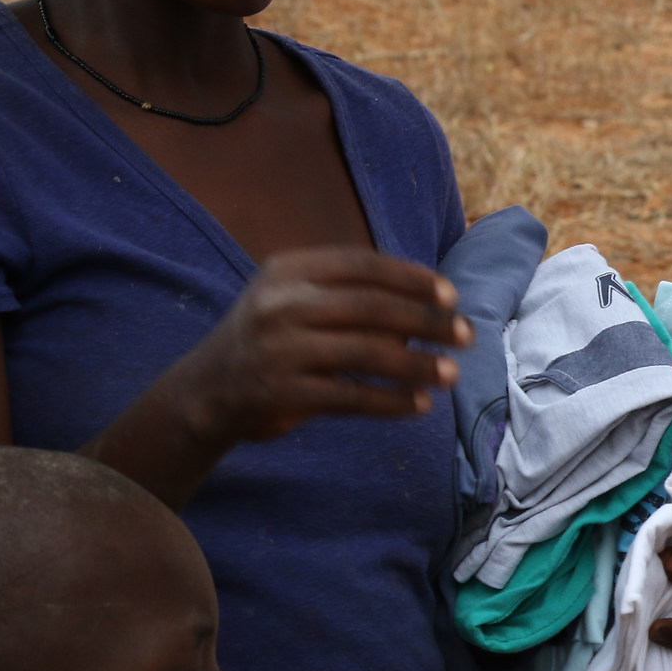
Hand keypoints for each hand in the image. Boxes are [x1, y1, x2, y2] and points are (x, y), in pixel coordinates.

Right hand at [170, 248, 470, 445]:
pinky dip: (390, 401)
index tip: (450, 296)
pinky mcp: (283, 393)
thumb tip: (429, 303)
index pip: (363, 265)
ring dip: (417, 364)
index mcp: (288, 270)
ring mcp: (280, 349)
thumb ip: (347, 293)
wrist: (205, 391)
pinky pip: (352, 396)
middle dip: (427, 321)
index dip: (412, 278)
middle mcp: (281, 303)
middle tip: (466, 335)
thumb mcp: (293, 299)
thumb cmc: (270, 338)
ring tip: (451, 373)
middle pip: (373, 306)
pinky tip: (419, 405)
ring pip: (368, 351)